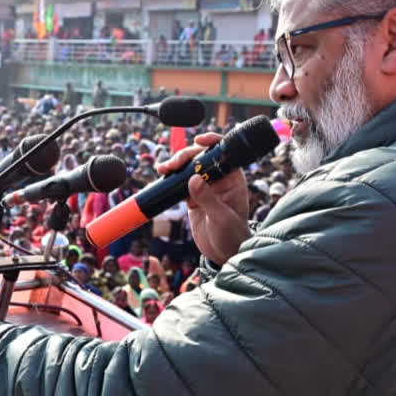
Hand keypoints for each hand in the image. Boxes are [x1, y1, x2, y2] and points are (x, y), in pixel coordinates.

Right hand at [156, 133, 250, 264]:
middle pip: (201, 157)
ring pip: (188, 168)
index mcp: (233, 179)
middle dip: (186, 156)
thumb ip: (208, 199)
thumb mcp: (221, 218)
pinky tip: (163, 177)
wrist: (224, 254)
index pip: (224, 153)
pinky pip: (180, 182)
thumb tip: (193, 179)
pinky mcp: (193, 197)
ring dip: (175, 166)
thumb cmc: (232, 236)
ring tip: (164, 169)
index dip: (212, 142)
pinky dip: (170, 179)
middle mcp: (220, 180)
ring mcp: (205, 188)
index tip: (199, 140)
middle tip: (172, 165)